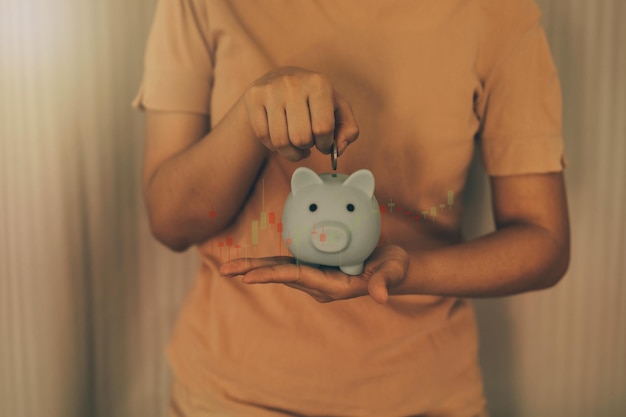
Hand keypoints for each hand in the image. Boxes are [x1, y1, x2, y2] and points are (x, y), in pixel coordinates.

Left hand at [219, 245, 408, 303]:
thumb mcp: (392, 272)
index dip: (272, 275)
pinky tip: (254, 259)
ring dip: (255, 268)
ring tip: (229, 266)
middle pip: (280, 276)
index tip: (247, 277)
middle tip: (224, 270)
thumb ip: (385, 283)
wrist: (392, 268)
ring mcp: (316, 277)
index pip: (296, 278)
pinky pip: (289, 264)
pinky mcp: (316, 267)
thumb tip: (381, 297)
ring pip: (280, 271)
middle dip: (253, 272)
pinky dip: (270, 262)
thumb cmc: (393, 268)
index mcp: (331, 286)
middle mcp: (318, 284)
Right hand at [243, 66, 358, 161]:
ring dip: (291, 152)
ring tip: (296, 145)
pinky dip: (274, 146)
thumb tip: (338, 150)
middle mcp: (293, 83)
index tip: (324, 143)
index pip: (323, 128)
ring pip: (280, 141)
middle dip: (307, 147)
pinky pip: (263, 137)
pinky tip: (281, 138)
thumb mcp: (338, 109)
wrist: (280, 79)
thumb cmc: (314, 99)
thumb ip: (348, 131)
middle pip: (300, 138)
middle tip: (308, 142)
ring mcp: (270, 90)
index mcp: (319, 84)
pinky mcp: (253, 97)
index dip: (325, 144)